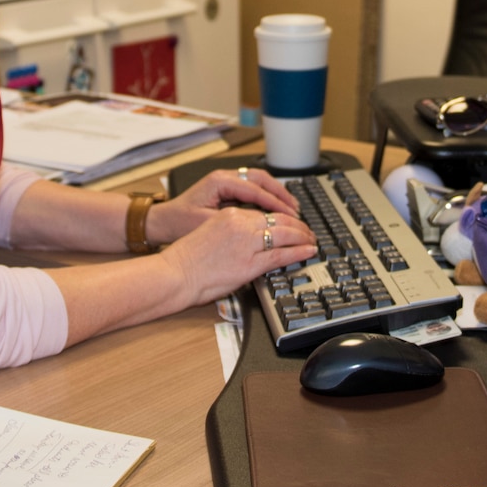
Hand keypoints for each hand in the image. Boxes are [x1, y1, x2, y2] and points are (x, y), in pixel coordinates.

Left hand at [146, 167, 299, 243]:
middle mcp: (223, 177)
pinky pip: (251, 188)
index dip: (276, 203)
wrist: (159, 223)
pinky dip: (265, 196)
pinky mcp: (224, 190)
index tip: (291, 214)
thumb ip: (233, 223)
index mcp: (219, 181)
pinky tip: (274, 209)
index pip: (256, 189)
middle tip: (296, 209)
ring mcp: (224, 181)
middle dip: (281, 193)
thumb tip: (259, 226)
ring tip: (290, 207)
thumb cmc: (177, 223)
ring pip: (258, 181)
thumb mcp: (206, 224)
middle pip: (261, 178)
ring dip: (275, 193)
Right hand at [160, 204, 315, 305]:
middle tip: (308, 231)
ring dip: (302, 237)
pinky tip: (307, 251)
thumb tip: (252, 239)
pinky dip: (298, 252)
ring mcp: (246, 244)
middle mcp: (240, 224)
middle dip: (298, 226)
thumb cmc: (186, 259)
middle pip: (279, 220)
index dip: (283, 218)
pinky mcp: (249, 264)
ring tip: (311, 240)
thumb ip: (233, 232)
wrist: (174, 273)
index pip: (265, 212)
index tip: (292, 223)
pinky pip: (281, 255)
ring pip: (284, 235)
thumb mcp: (211, 233)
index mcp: (230, 214)